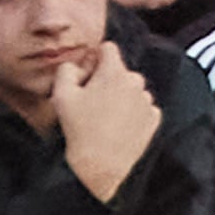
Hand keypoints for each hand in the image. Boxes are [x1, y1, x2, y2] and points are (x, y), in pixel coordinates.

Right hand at [46, 43, 164, 202]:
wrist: (100, 166)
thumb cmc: (80, 130)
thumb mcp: (61, 94)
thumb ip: (67, 69)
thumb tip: (78, 66)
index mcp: (114, 72)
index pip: (108, 48)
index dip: (94, 59)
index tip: (87, 76)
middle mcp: (136, 82)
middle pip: (120, 71)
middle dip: (107, 80)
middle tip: (91, 101)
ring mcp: (147, 101)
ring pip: (132, 89)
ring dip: (120, 97)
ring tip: (104, 117)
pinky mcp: (153, 119)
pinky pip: (141, 107)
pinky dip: (131, 112)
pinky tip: (117, 126)